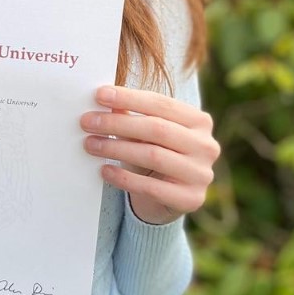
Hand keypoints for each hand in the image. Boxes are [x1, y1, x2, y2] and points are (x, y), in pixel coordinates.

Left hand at [80, 86, 219, 224]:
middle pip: (156, 128)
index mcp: (200, 121)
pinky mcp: (190, 199)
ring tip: (90, 144)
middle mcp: (206, 146)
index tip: (99, 95)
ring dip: (116, 149)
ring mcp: (201, 174)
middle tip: (87, 122)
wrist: (167, 199)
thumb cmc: (155, 156)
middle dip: (118, 124)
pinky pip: (151, 187)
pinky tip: (104, 171)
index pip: (161, 104)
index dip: (129, 98)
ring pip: (153, 156)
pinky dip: (124, 178)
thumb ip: (130, 115)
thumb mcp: (145, 134)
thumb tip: (104, 99)